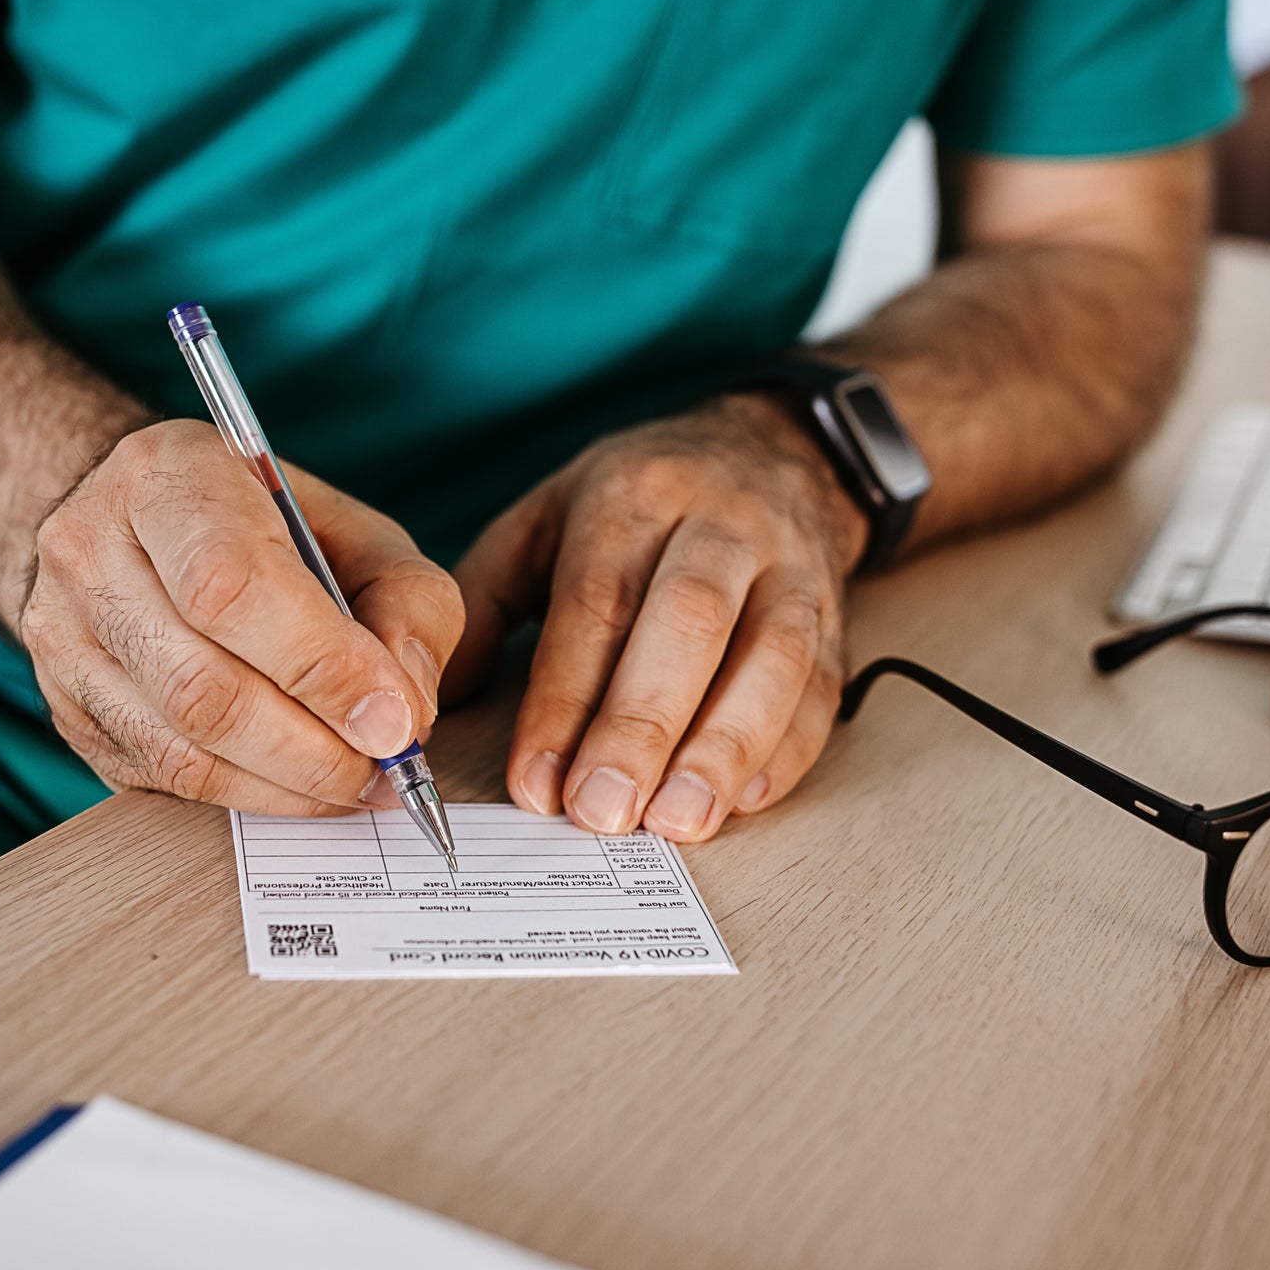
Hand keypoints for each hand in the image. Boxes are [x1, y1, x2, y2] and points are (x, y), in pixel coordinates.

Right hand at [20, 420, 462, 813]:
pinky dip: (247, 797)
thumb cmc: (266, 528)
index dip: (322, 666)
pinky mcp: (65, 709)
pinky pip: (162, 781)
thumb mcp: (359, 532)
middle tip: (387, 768)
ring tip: (356, 782)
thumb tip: (402, 714)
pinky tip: (299, 785)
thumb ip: (408, 605)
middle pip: (201, 686)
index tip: (395, 720)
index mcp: (165, 476)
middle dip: (314, 748)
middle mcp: (89, 551)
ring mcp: (61, 636)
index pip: (230, 586)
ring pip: (179, 750)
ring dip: (287, 785)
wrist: (144, 528)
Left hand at [448, 392, 867, 841]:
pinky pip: (822, 683)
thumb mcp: (545, 519)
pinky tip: (743, 801)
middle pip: (686, 625)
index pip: (596, 602)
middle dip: (640, 728)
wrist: (771, 448)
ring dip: (724, 747)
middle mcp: (718, 523)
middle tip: (601, 813)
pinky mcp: (835, 612)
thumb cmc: (640, 502)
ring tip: (678, 822)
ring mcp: (789, 566)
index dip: (565, 699)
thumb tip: (434, 694)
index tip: (536, 783)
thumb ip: (486, 601)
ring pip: (772, 655)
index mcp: (631, 497)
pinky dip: (787, 749)